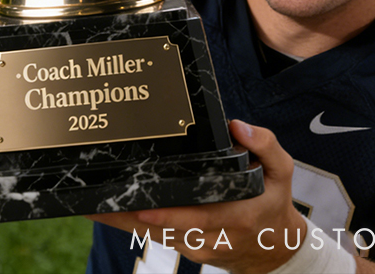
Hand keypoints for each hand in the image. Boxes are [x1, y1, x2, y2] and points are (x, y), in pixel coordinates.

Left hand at [89, 120, 306, 273]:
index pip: (196, 215)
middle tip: (99, 201)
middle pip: (165, 229)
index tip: (141, 207)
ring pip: (155, 237)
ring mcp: (198, 246)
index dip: (168, 215)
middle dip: (130, 218)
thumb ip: (265, 145)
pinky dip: (131, 227)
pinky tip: (107, 213)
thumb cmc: (274, 202)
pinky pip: (156, 239)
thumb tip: (238, 126)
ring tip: (92, 206)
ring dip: (124, 223)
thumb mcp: (281, 170)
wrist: (276, 248)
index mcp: (236, 214)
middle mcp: (213, 235)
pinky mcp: (187, 248)